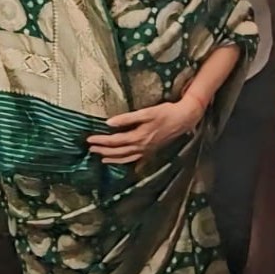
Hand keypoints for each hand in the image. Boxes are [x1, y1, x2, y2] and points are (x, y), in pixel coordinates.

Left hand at [87, 98, 203, 164]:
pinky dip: (126, 161)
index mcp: (138, 136)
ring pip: (126, 158)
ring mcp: (147, 150)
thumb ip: (127, 118)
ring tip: (102, 158)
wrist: (184, 118)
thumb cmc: (166, 112)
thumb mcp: (146, 112)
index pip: (115, 141)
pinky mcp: (152, 150)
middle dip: (103, 151)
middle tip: (91, 149)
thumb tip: (109, 123)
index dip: (101, 141)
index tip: (89, 139)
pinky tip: (122, 160)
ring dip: (113, 158)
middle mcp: (141, 146)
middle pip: (118, 151)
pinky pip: (135, 159)